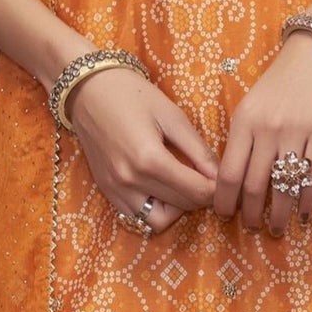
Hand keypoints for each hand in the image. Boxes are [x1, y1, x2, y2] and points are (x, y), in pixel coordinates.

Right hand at [66, 64, 219, 235]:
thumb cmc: (133, 95)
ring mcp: (116, 190)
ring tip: (181, 185)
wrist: (89, 91)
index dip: (217, 188)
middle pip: (183, 207)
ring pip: (159, 221)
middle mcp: (131, 181)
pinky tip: (160, 188)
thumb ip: (198, 150)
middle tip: (206, 177)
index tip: (222, 176)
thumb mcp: (172, 116)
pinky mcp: (107, 191)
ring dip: (177, 208)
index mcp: (150, 160)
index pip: (198, 192)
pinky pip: (137, 217)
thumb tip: (221, 175)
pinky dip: (154, 209)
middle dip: (201, 196)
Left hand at [215, 31, 311, 235]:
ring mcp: (296, 133)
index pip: (227, 172)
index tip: (224, 216)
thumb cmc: (284, 78)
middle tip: (251, 229)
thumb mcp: (252, 102)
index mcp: (243, 122)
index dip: (224, 200)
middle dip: (250, 214)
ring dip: (277, 215)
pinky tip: (302, 214)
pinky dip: (305, 201)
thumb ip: (243, 136)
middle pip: (253, 185)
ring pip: (282, 187)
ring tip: (276, 229)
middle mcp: (266, 130)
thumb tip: (233, 177)